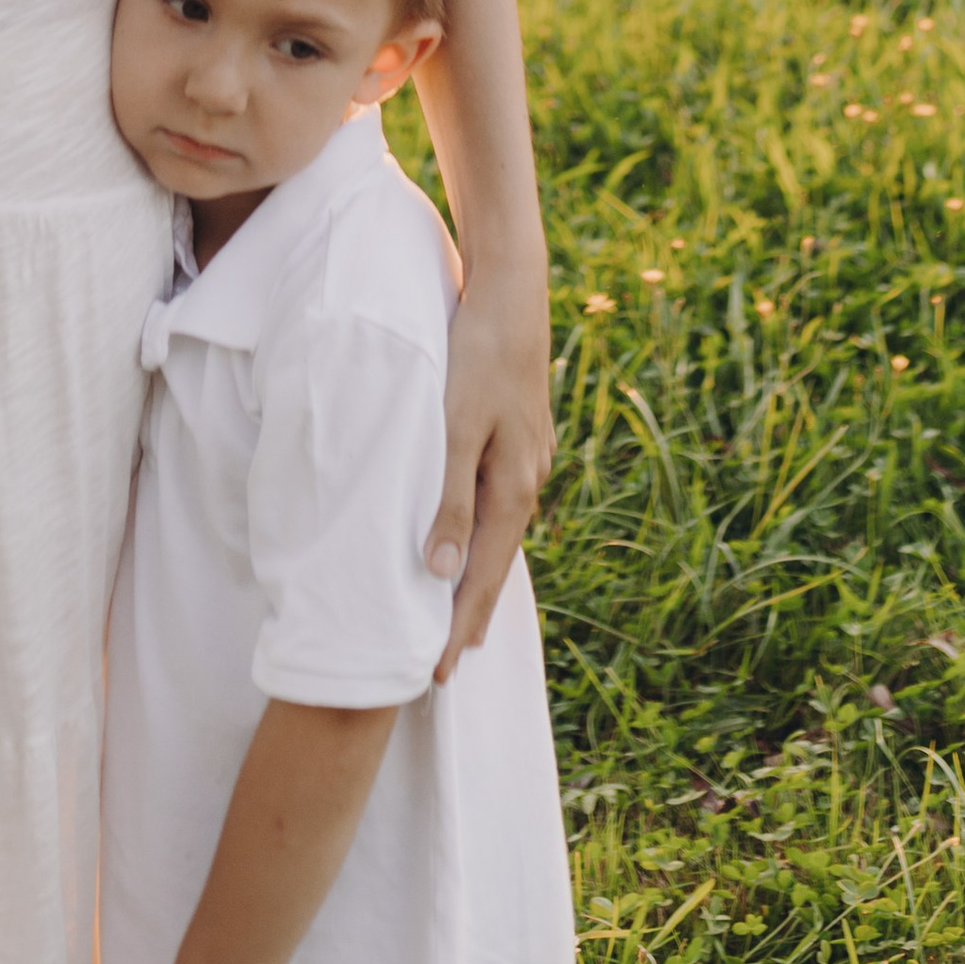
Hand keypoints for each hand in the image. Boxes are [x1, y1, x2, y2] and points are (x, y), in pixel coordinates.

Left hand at [428, 256, 552, 679]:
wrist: (511, 289)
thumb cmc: (476, 353)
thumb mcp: (455, 425)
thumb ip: (449, 498)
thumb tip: (439, 572)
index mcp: (514, 487)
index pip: (483, 578)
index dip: (459, 627)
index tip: (436, 674)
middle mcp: (528, 479)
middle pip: (495, 563)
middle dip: (470, 614)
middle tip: (445, 665)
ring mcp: (528, 456)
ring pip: (499, 533)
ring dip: (477, 576)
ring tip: (458, 614)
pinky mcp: (518, 434)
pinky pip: (499, 503)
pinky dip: (481, 534)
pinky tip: (473, 537)